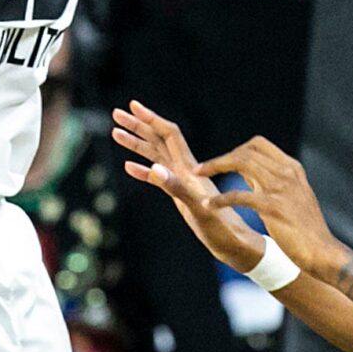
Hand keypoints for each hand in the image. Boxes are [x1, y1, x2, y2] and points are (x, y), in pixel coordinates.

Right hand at [111, 102, 267, 271]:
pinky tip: (130, 167)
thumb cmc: (222, 229)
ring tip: (116, 133)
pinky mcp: (181, 197)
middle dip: (138, 126)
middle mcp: (185, 171)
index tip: (132, 105)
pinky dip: (143, 170)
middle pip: (159, 141)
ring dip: (137, 144)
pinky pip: (158, 179)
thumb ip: (176, 188)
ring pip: (156, 157)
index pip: (169, 135)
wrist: (237, 245)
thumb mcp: (198, 209)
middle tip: (115, 114)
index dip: (151, 119)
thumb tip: (154, 168)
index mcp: (190, 169)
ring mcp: (182, 183)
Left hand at [199, 134, 345, 278]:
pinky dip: (221, 199)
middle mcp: (286, 173)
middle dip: (220, 159)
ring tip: (196, 178)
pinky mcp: (273, 207)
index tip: (222, 163)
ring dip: (214, 168)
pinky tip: (209, 205)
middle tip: (200, 169)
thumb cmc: (305, 228)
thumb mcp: (292, 196)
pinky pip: (239, 195)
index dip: (236, 150)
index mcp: (292, 168)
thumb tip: (247, 169)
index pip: (258, 144)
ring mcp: (280, 188)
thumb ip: (271, 180)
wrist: (323, 252)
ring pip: (241, 164)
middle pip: (246, 151)